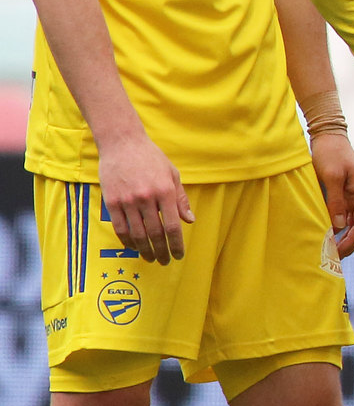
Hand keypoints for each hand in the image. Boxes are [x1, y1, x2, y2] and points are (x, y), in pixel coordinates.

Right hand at [97, 132, 193, 264]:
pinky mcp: (112, 202)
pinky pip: (120, 228)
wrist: (122, 144)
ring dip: (145, 250)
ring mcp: (128, 201)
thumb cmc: (151, 158)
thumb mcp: (172, 174)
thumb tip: (190, 221)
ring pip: (137, 234)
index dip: (176, 245)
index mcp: (165, 191)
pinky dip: (127, 241)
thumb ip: (181, 199)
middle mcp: (147, 198)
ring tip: (151, 258)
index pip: (172, 226)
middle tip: (165, 262)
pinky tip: (134, 247)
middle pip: (155, 234)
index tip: (179, 255)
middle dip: (162, 251)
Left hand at [310, 132, 353, 255]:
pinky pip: (345, 215)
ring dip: (344, 236)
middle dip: (348, 243)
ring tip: (331, 250)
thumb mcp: (332, 176)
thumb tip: (339, 225)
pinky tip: (330, 234)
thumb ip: (336, 201)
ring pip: (352, 222)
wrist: (327, 136)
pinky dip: (339, 227)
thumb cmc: (331, 152)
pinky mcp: (344, 193)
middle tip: (333, 257)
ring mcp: (352, 195)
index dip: (352, 240)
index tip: (339, 252)